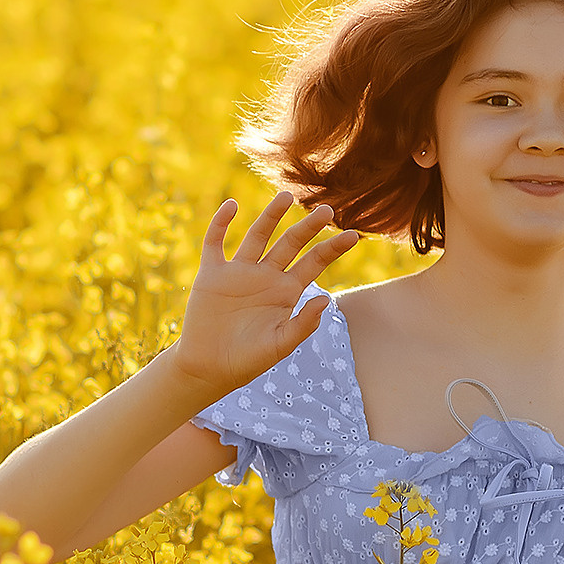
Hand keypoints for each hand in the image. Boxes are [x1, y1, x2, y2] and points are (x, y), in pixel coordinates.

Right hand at [170, 191, 357, 391]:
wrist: (209, 367)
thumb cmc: (248, 360)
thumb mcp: (280, 345)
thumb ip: (303, 324)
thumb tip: (326, 299)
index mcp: (286, 291)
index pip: (314, 263)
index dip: (333, 248)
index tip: (354, 235)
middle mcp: (266, 276)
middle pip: (290, 243)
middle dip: (308, 227)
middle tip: (326, 210)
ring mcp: (239, 272)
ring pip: (258, 236)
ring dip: (271, 216)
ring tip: (286, 196)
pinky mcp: (212, 273)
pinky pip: (215, 242)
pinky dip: (221, 223)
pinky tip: (231, 206)